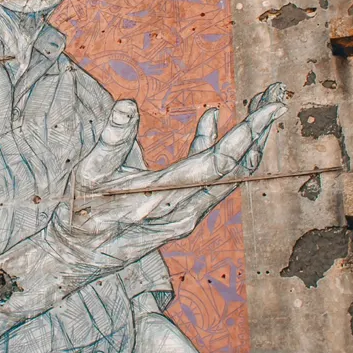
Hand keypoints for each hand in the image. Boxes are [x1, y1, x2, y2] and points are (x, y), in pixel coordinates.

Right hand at [76, 84, 286, 197]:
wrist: (76, 258)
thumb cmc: (80, 215)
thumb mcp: (89, 174)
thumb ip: (111, 140)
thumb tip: (128, 103)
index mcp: (167, 198)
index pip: (221, 163)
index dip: (249, 133)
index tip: (273, 106)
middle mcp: (187, 210)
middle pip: (238, 168)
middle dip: (259, 129)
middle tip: (276, 94)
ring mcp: (187, 214)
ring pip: (230, 176)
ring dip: (246, 140)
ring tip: (259, 103)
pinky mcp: (182, 213)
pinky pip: (210, 180)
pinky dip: (213, 149)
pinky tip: (210, 118)